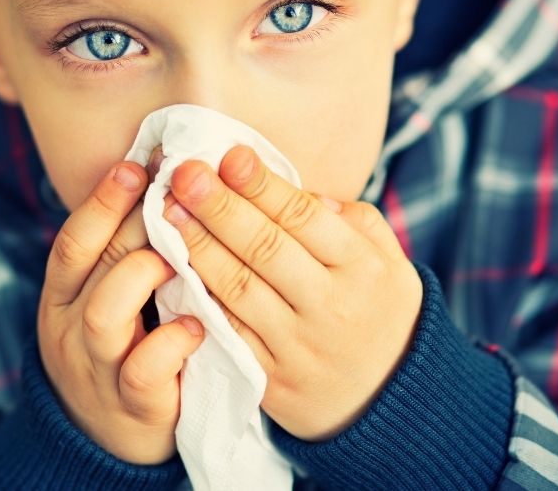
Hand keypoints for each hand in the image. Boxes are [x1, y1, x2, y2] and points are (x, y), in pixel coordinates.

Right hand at [38, 153, 204, 464]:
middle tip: (177, 191)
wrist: (102, 442)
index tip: (136, 164)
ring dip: (144, 277)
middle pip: (92, 263)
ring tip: (181, 260)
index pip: (74, 239)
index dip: (102, 200)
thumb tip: (164, 185)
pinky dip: (172, 344)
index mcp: (64, 296)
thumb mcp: (105, 302)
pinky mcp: (132, 405)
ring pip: (106, 313)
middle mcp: (70, 327)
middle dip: (132, 223)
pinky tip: (198, 325)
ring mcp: (97, 367)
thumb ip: (123, 256)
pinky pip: (144, 371)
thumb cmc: (120, 351)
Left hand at [162, 144, 422, 440]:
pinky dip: (198, 299)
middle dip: (220, 206)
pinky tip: (172, 268)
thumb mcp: (389, 262)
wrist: (391, 403)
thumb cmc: (380, 313)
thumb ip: (352, 220)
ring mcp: (297, 346)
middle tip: (184, 172)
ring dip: (198, 246)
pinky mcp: (270, 378)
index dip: (263, 185)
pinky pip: (228, 332)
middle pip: (265, 248)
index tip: (229, 154)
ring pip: (239, 289)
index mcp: (363, 268)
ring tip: (167, 211)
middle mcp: (330, 305)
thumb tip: (301, 190)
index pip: (305, 218)